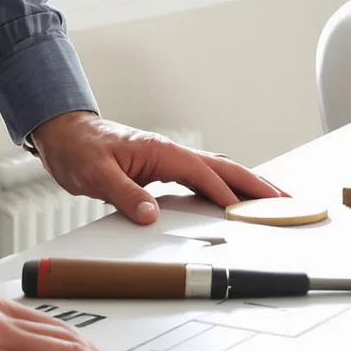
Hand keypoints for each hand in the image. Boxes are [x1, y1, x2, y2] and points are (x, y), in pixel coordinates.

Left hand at [29, 111, 283, 224]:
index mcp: (160, 151)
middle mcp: (170, 152)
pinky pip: (202, 178)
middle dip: (256, 185)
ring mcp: (169, 159)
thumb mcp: (96, 176)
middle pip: (224, 168)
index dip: (229, 194)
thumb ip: (124, 195)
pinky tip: (233, 199)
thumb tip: (150, 215)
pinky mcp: (163, 168)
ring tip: (272, 201)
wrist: (64, 135)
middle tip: (285, 201)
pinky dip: (224, 187)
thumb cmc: (79, 150)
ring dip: (245, 185)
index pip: (204, 174)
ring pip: (217, 171)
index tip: (252, 211)